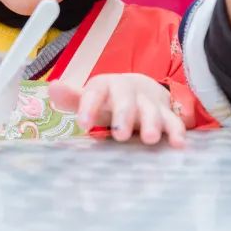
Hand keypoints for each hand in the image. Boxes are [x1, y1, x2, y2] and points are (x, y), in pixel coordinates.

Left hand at [49, 74, 191, 147]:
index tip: (83, 125)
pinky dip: (177, 131)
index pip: (95, 92)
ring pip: (152, 111)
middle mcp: (128, 91)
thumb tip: (52, 88)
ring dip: (152, 123)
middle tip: (120, 135)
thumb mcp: (92, 98)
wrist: (142, 89)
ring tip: (150, 139)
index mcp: (105, 86)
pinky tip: (178, 144)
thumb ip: (73, 98)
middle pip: (126, 100)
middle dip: (124, 116)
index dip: (89, 106)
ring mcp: (149, 102)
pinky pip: (174, 121)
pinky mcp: (167, 113)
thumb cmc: (109, 99)